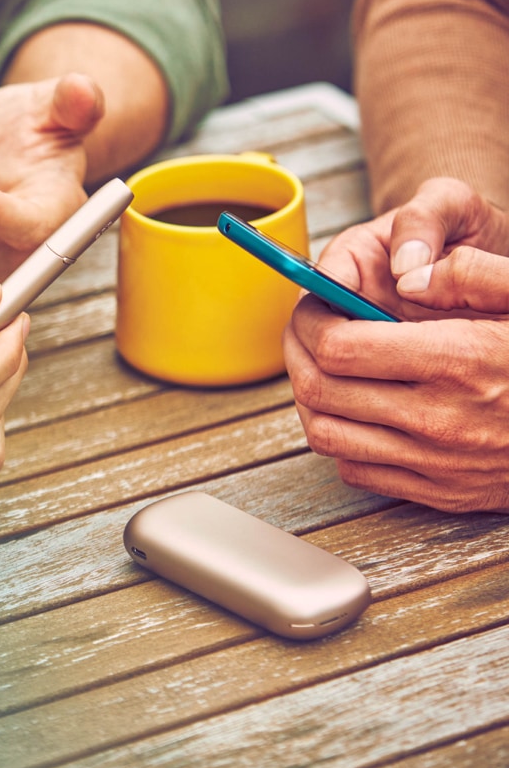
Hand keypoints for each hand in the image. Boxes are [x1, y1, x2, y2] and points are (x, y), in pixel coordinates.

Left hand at [283, 178, 508, 512]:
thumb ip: (471, 275)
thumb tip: (407, 277)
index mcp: (458, 359)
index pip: (340, 347)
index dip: (311, 320)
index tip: (314, 304)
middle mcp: (439, 418)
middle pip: (320, 389)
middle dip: (296, 351)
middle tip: (304, 329)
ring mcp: (435, 463)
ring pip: (326, 434)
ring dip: (308, 396)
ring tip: (320, 367)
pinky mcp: (438, 493)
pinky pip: (355, 470)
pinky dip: (339, 438)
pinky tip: (354, 410)